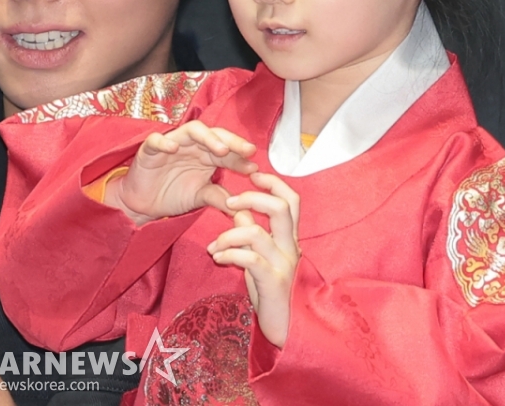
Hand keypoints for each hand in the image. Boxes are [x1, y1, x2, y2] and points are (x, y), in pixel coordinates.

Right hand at [107, 120, 257, 223]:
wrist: (143, 204)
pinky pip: (156, 140)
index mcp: (206, 155)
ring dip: (207, 137)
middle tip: (246, 151)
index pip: (228, 150)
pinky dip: (164, 142)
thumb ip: (220, 197)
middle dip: (232, 141)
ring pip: (191, 130)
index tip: (254, 168)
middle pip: (215, 134)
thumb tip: (244, 207)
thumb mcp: (200, 197)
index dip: (241, 157)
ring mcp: (172, 144)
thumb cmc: (172, 194)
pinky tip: (173, 148)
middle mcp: (192, 146)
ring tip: (220, 149)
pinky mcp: (150, 150)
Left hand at [207, 172, 300, 347]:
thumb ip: (252, 231)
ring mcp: (283, 264)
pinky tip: (217, 258)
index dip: (274, 183)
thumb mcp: (260, 257)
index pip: (291, 200)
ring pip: (257, 232)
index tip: (253, 175)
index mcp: (289, 239)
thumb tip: (239, 210)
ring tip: (214, 246)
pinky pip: (250, 258)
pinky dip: (229, 253)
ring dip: (229, 234)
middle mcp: (290, 248)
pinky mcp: (273, 282)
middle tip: (229, 202)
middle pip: (281, 207)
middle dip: (251, 197)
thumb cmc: (271, 293)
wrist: (285, 330)